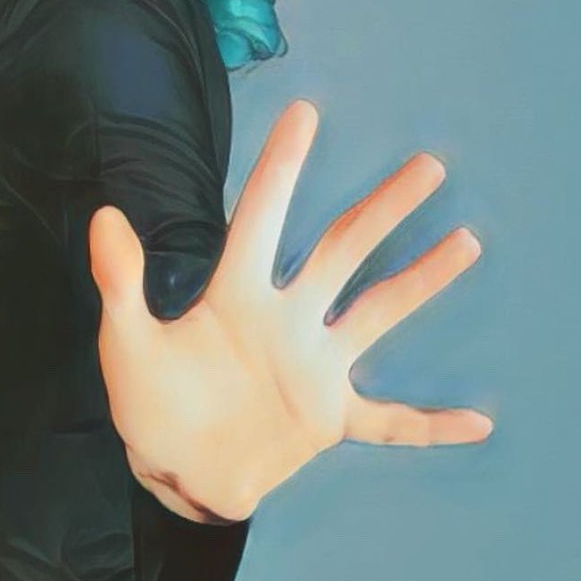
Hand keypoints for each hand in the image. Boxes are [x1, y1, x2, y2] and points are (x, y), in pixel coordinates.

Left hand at [88, 100, 491, 523]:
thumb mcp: (126, 339)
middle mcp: (283, 318)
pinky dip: (429, 426)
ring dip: (420, 281)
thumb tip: (104, 214)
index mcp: (235, 294)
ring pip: (376, 313)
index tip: (304, 111)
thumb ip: (122, 281)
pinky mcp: (326, 418)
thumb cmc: (147, 398)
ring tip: (465, 240)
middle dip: (382, 209)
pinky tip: (477, 421)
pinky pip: (389, 422)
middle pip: (341, 250)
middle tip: (427, 166)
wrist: (172, 469)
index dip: (281, 166)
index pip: (262, 216)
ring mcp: (311, 366)